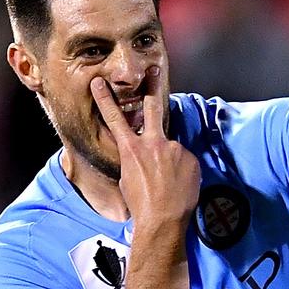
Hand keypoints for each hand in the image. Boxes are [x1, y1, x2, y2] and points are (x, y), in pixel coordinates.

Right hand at [91, 66, 198, 226]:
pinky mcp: (190, 158)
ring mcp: (174, 150)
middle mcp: (153, 144)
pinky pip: (185, 161)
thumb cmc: (141, 204)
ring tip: (168, 183)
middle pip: (152, 108)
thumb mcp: (129, 178)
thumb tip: (149, 155)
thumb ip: (137, 158)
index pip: (115, 119)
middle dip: (153, 86)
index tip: (98, 82)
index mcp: (132, 150)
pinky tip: (179, 186)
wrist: (162, 220)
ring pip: (172, 149)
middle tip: (155, 68)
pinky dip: (182, 171)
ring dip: (170, 162)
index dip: (105, 99)